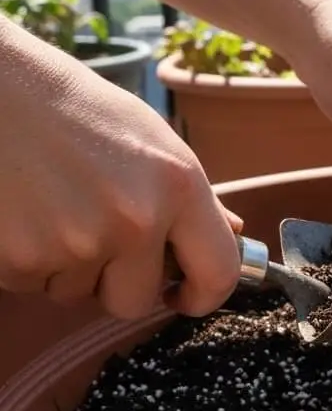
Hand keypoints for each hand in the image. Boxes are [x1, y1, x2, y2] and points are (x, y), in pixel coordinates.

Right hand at [0, 20, 241, 318]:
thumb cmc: (73, 109)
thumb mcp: (151, 140)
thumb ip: (191, 197)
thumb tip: (231, 233)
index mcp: (179, 186)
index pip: (218, 273)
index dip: (202, 296)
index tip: (184, 296)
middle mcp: (135, 220)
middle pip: (136, 300)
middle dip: (117, 281)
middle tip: (95, 237)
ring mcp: (76, 244)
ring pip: (77, 293)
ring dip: (67, 267)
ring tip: (51, 206)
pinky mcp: (19, 259)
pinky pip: (31, 284)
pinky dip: (25, 260)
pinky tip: (20, 212)